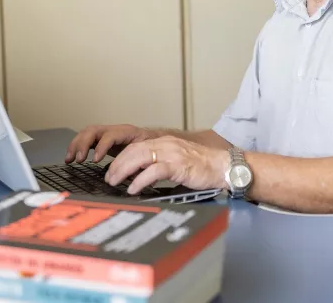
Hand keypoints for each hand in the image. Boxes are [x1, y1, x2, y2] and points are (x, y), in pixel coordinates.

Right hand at [65, 124, 155, 163]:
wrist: (153, 139)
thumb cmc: (150, 147)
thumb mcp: (147, 155)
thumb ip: (139, 167)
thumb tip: (133, 182)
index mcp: (127, 132)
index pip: (111, 135)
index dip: (102, 146)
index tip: (95, 160)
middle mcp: (114, 130)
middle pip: (94, 130)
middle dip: (83, 144)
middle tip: (78, 159)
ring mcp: (107, 132)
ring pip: (87, 133)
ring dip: (76, 145)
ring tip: (70, 159)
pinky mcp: (102, 138)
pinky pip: (86, 138)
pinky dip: (76, 147)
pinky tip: (70, 158)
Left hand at [104, 136, 228, 193]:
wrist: (223, 166)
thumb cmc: (202, 167)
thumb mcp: (178, 162)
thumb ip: (160, 166)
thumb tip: (142, 178)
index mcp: (165, 142)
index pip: (136, 146)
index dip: (121, 157)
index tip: (112, 170)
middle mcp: (167, 144)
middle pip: (134, 150)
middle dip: (118, 164)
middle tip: (109, 178)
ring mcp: (173, 154)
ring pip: (140, 156)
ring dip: (124, 170)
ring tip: (115, 182)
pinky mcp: (179, 165)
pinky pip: (154, 170)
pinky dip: (141, 180)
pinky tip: (133, 188)